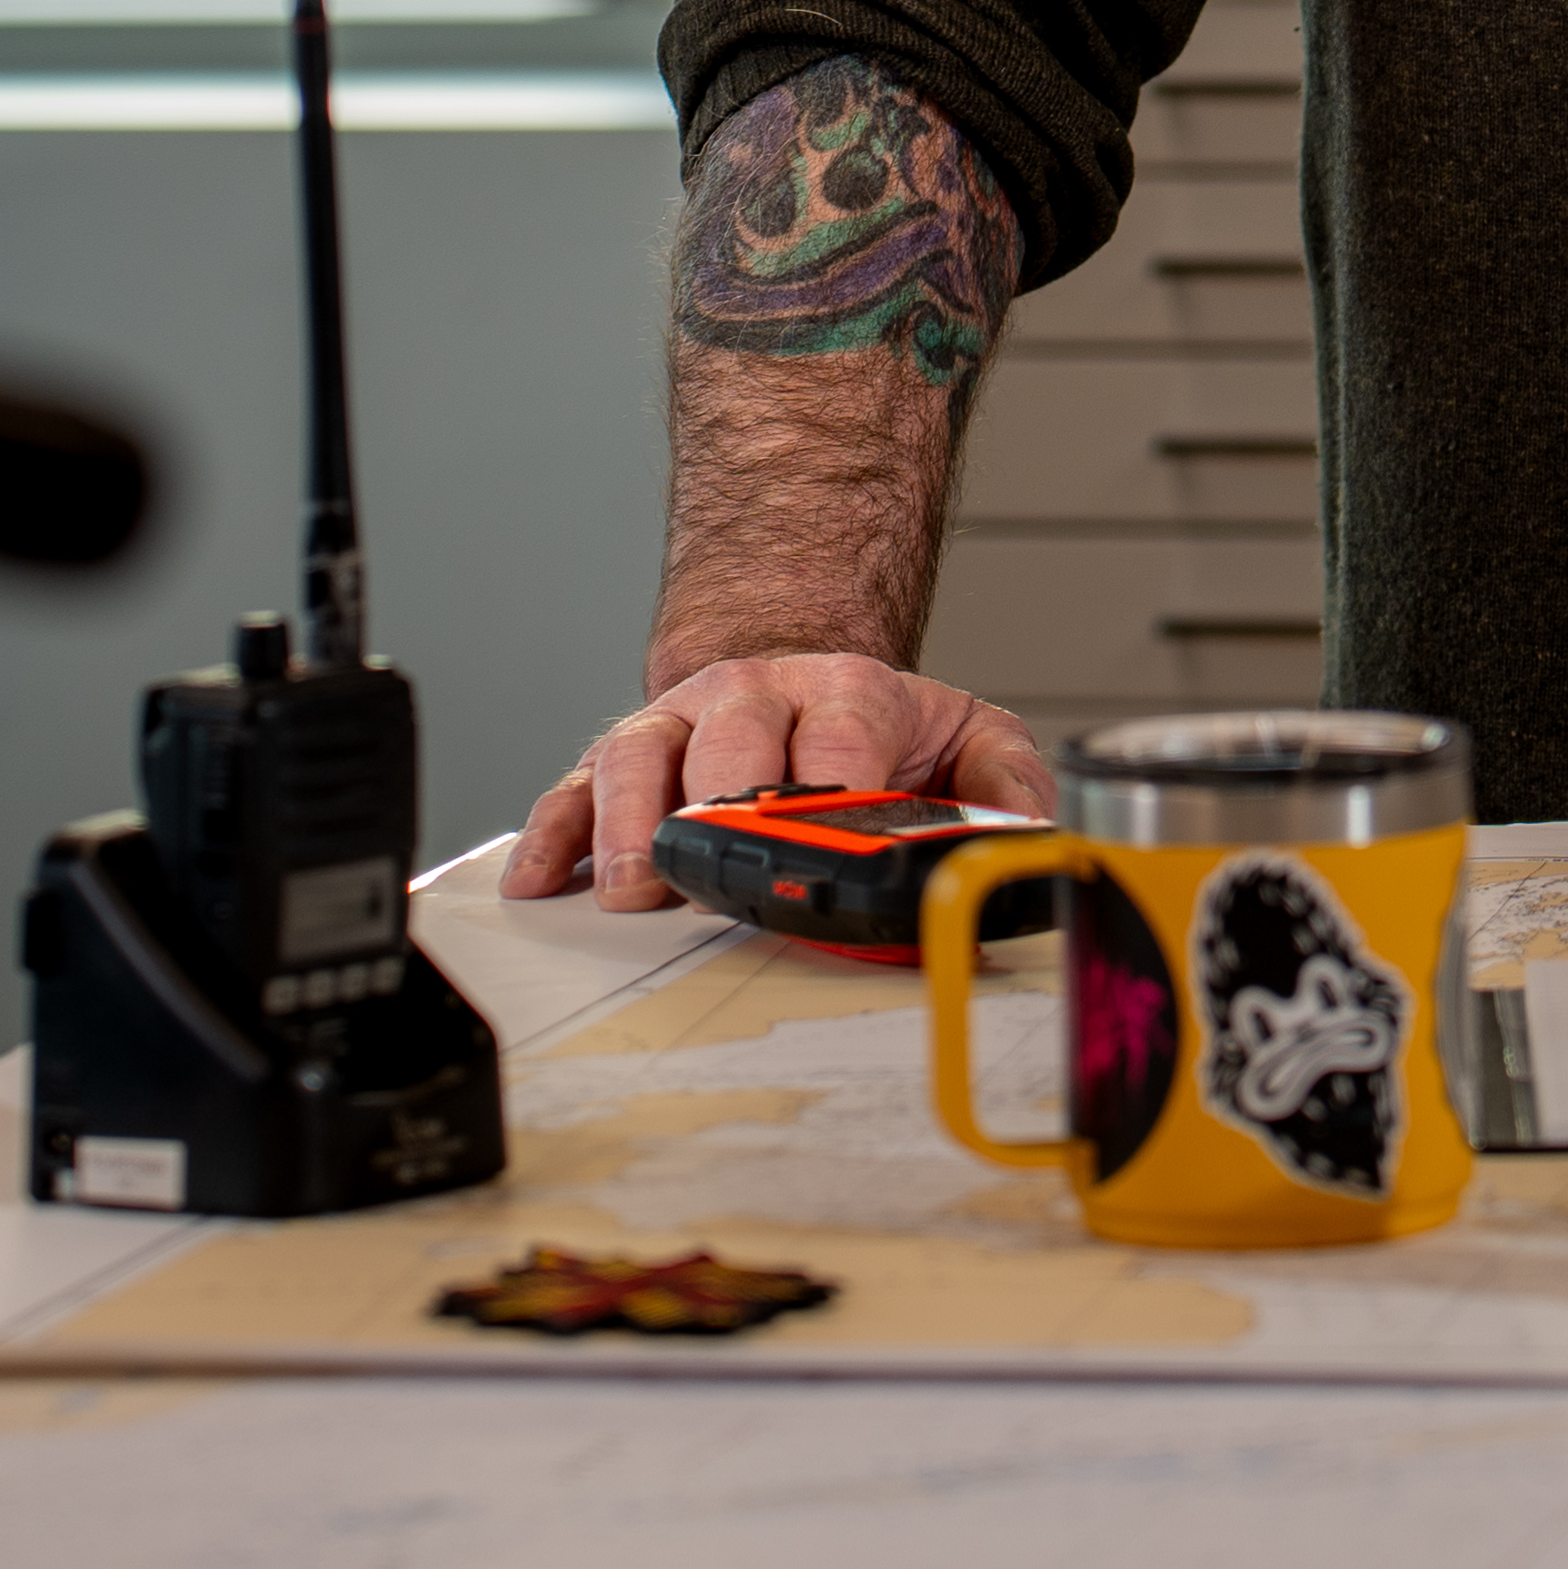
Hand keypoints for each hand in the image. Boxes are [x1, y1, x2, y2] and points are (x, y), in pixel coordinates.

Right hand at [497, 650, 1058, 908]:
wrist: (802, 678)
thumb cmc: (881, 730)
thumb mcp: (969, 739)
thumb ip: (1005, 786)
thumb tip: (1025, 842)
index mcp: (847, 692)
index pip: (839, 741)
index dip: (832, 797)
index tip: (829, 851)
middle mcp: (754, 697)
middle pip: (730, 743)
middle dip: (722, 810)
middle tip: (716, 871)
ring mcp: (681, 724)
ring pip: (641, 759)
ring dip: (633, 827)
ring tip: (634, 890)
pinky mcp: (624, 759)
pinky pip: (575, 790)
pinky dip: (554, 833)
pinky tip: (542, 881)